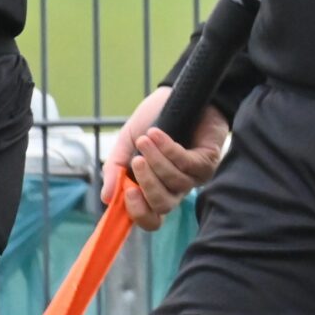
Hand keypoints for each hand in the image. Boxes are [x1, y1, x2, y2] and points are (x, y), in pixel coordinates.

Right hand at [104, 84, 228, 231]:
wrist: (177, 94)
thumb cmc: (153, 121)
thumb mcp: (127, 144)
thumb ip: (115, 170)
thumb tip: (106, 198)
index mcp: (155, 190)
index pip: (151, 219)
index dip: (139, 214)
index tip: (127, 193)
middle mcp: (176, 189)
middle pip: (163, 205)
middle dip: (148, 185)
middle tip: (136, 161)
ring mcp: (194, 177)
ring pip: (175, 182)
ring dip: (157, 159)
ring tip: (145, 138)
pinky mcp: (207, 161)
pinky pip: (186, 163)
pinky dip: (169, 149)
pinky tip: (157, 134)